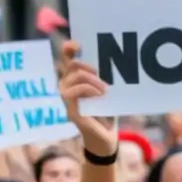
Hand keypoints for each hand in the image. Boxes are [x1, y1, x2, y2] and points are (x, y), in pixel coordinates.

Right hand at [59, 41, 117, 157]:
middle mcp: (68, 88)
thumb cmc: (107, 111)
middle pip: (70, 66)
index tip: (78, 44)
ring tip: (104, 88)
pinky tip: (99, 95)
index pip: (67, 59)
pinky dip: (87, 90)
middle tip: (102, 73)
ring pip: (72, 78)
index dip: (69, 48)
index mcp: (76, 80)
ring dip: (90, 79)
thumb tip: (114, 60)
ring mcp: (67, 100)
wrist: (107, 137)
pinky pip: (73, 93)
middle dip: (87, 65)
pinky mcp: (70, 111)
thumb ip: (104, 77)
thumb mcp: (107, 90)